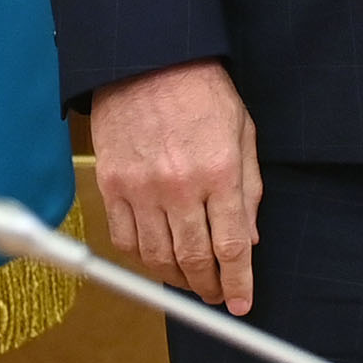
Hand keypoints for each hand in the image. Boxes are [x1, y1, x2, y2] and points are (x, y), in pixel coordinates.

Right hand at [92, 59, 262, 314]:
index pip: (231, 245)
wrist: (149, 60)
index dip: (238, 281)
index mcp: (220, 171)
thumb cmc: (202, 91)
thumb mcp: (243, 132)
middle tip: (218, 297)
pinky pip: (124, 239)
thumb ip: (249, 189)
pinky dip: (141, 258)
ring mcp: (141, 188)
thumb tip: (250, 239)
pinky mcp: (111, 184)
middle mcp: (180, 186)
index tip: (242, 302)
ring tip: (191, 282)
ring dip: (176, 279)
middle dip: (209, 287)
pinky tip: (156, 259)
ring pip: (157, 257)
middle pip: (194, 259)